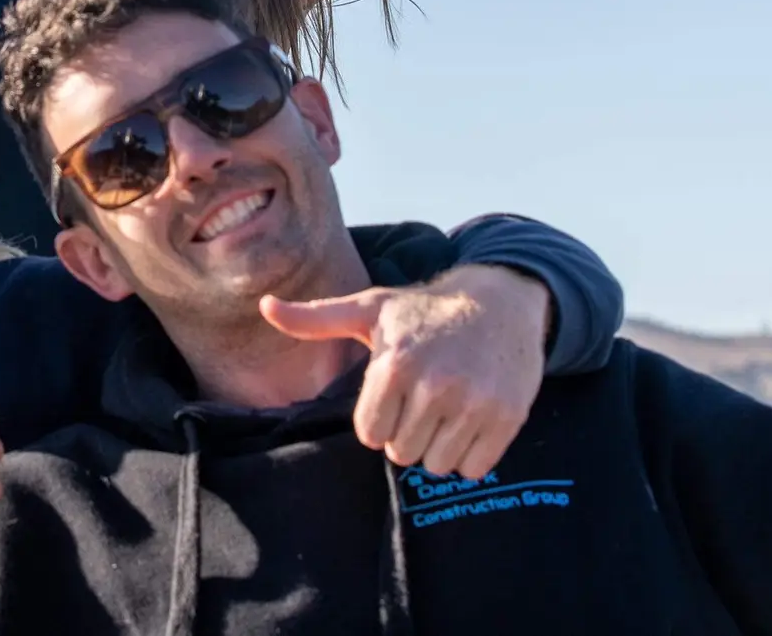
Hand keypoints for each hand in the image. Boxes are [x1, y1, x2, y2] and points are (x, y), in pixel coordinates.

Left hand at [260, 263, 548, 477]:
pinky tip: (472, 417)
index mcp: (395, 363)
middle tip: (425, 397)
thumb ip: (315, 319)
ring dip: (439, 444)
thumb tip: (264, 307)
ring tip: (448, 407)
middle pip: (403, 453)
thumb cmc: (424, 311)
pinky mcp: (507, 418)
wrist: (501, 302)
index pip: (370, 434)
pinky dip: (470, 454)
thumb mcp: (369, 308)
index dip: (380, 417)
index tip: (395, 392)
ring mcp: (474, 403)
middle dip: (409, 431)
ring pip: (437, 465)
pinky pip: (473, 469)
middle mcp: (435, 384)